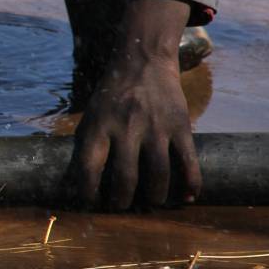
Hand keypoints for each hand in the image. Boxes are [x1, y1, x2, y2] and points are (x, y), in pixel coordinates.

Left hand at [67, 0, 202, 209]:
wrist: (143, 61)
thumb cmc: (112, 95)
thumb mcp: (92, 114)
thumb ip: (87, 144)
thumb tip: (78, 182)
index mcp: (100, 126)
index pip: (89, 167)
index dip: (88, 191)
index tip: (89, 203)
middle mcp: (127, 128)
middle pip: (126, 177)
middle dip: (122, 200)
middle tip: (122, 207)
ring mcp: (156, 127)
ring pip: (158, 174)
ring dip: (155, 197)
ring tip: (151, 203)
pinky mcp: (180, 126)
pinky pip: (188, 162)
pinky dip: (190, 184)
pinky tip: (186, 198)